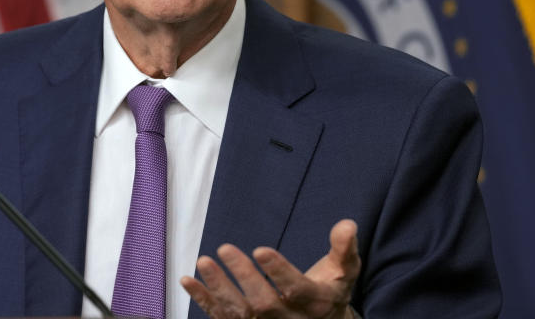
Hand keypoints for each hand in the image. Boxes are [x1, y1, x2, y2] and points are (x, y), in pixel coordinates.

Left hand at [181, 219, 359, 318]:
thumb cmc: (329, 290)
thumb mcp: (343, 271)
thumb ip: (344, 249)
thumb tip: (347, 224)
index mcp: (316, 304)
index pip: (297, 290)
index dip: (279, 271)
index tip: (261, 249)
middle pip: (264, 304)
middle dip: (243, 277)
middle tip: (225, 248)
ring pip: (240, 315)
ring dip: (218, 289)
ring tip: (203, 261)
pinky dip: (203, 301)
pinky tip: (187, 280)